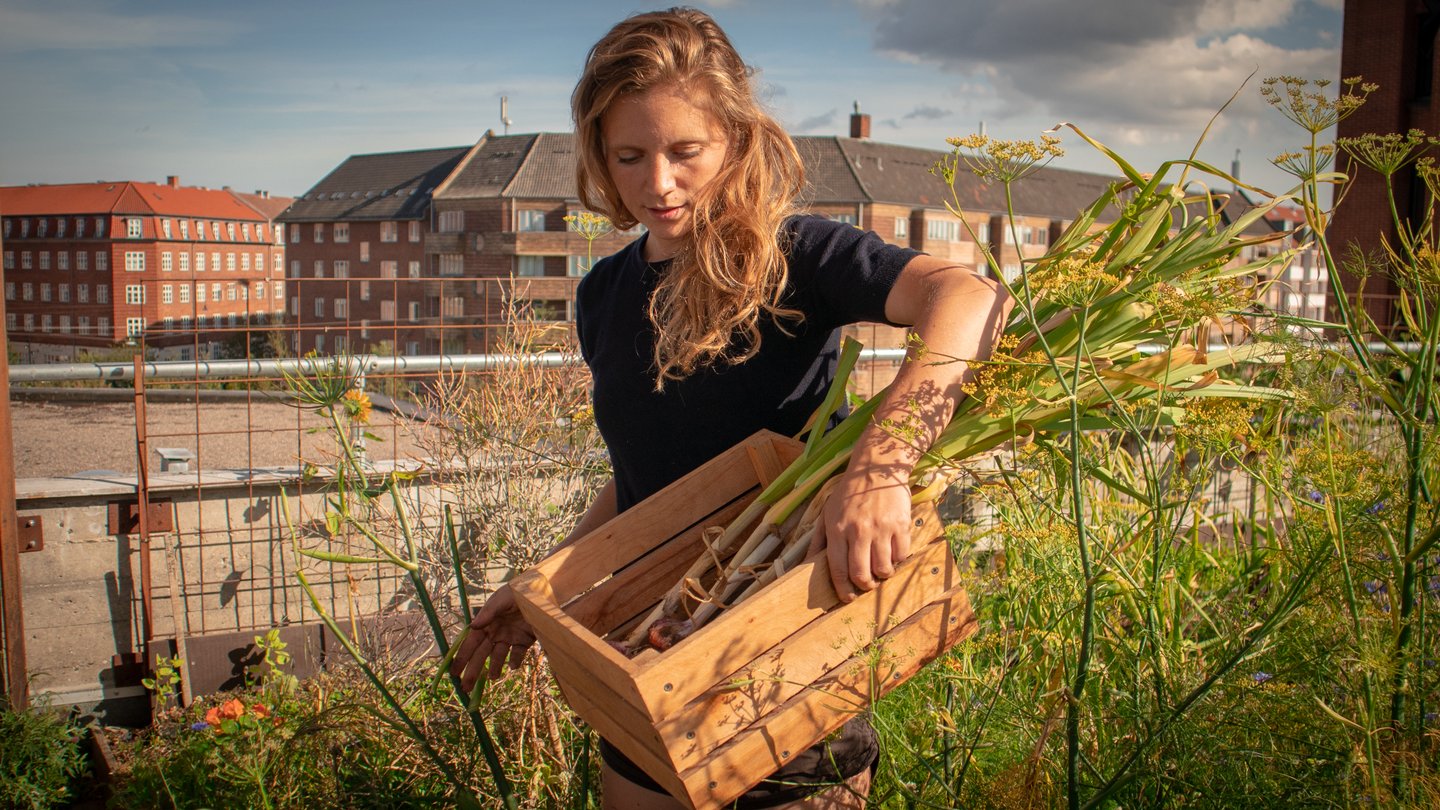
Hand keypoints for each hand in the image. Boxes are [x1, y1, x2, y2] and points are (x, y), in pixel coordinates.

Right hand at [450, 583, 535, 692]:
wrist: (543, 591)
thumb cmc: (518, 591)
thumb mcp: (502, 599)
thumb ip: (488, 613)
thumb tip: (472, 626)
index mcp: (486, 624)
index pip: (470, 644)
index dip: (461, 658)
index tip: (453, 672)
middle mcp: (495, 633)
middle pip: (481, 655)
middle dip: (472, 671)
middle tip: (466, 687)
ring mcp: (509, 638)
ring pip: (498, 657)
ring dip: (493, 668)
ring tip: (492, 677)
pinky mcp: (524, 641)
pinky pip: (517, 655)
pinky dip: (514, 662)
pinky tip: (512, 666)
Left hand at [810, 469, 913, 602]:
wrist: (877, 468)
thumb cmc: (849, 493)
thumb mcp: (827, 513)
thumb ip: (818, 541)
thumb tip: (806, 565)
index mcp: (837, 530)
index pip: (838, 570)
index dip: (843, 589)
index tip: (846, 597)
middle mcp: (858, 531)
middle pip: (862, 575)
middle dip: (864, 586)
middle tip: (866, 583)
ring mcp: (881, 528)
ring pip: (884, 569)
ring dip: (882, 574)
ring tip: (880, 566)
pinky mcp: (901, 525)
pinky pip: (901, 555)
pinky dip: (897, 559)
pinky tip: (891, 550)